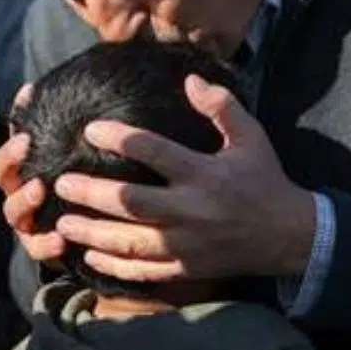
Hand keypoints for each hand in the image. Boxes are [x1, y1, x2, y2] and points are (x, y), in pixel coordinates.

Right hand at [0, 84, 66, 262]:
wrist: (84, 230)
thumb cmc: (73, 180)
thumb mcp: (67, 153)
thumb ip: (55, 125)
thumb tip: (38, 84)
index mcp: (21, 174)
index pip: (5, 157)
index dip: (11, 142)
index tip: (26, 131)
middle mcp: (18, 196)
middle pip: (2, 178)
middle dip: (12, 162)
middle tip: (27, 144)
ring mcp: (27, 223)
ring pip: (13, 213)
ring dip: (23, 200)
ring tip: (39, 190)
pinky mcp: (42, 248)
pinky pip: (37, 249)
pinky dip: (46, 244)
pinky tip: (62, 238)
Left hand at [50, 74, 315, 282]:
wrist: (289, 236)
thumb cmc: (264, 180)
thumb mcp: (251, 136)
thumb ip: (222, 106)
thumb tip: (190, 79)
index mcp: (205, 174)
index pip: (156, 152)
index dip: (120, 139)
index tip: (89, 129)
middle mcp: (193, 210)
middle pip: (132, 202)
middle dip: (93, 193)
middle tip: (61, 182)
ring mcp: (188, 245)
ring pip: (131, 241)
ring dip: (93, 232)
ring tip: (62, 221)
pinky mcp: (187, 269)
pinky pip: (144, 271)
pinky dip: (115, 265)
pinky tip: (89, 256)